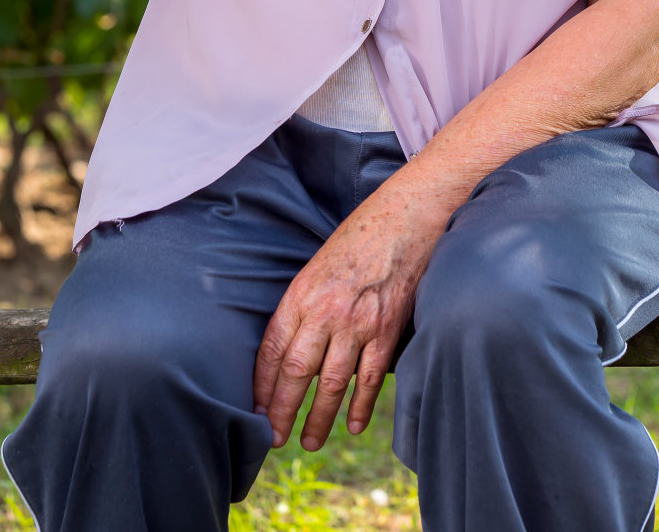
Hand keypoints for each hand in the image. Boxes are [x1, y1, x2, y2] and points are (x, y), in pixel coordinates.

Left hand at [251, 180, 446, 452]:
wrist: (403, 217)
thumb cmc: (358, 237)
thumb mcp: (317, 265)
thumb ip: (304, 305)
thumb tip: (290, 346)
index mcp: (301, 293)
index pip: (272, 350)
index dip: (262, 385)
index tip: (255, 410)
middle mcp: (325, 311)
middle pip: (296, 373)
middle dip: (281, 411)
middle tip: (273, 439)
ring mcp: (357, 323)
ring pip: (331, 384)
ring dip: (318, 418)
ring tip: (309, 441)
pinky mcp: (386, 330)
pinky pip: (369, 378)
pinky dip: (361, 406)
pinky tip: (354, 425)